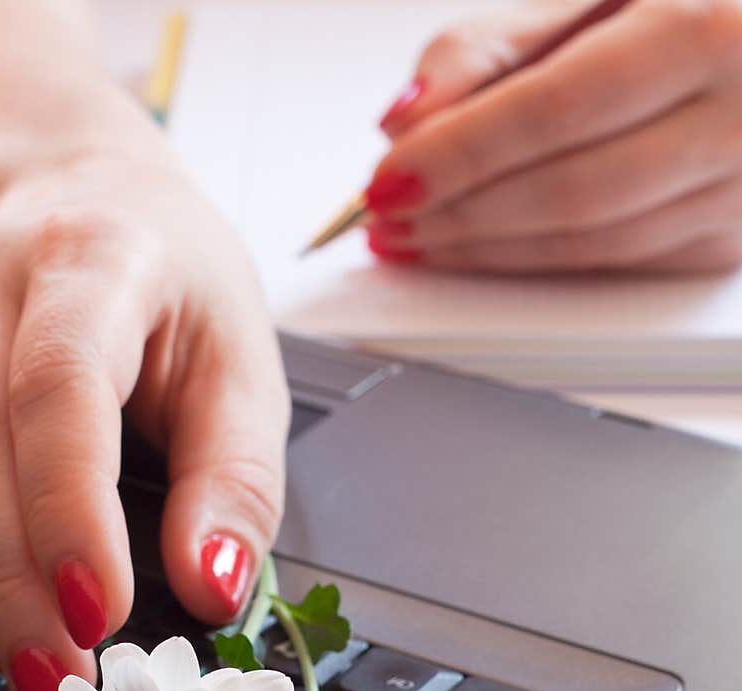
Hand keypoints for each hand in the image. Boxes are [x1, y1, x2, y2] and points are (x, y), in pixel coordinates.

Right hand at [0, 128, 287, 690]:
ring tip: (7, 658)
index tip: (99, 614)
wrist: (85, 196)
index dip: (70, 511)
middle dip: (10, 580)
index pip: (61, 388)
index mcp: (96, 258)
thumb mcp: (242, 365)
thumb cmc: (174, 285)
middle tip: (56, 676)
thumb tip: (213, 589)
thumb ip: (234, 482)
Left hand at [367, 0, 741, 272]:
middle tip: (389, 220)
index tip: (386, 180)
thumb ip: (499, 44)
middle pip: (569, 191)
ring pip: (589, 243)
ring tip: (418, 240)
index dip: (459, 154)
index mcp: (702, 24)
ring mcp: (740, 188)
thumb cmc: (687, 1)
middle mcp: (736, 116)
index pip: (553, 110)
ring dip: (488, 251)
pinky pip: (615, 263)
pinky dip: (536, 261)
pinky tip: (482, 248)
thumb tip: (407, 120)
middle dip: (462, 215)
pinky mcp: (729, 238)